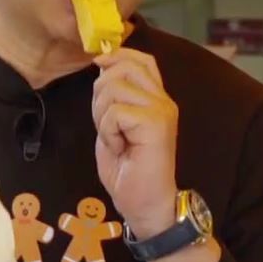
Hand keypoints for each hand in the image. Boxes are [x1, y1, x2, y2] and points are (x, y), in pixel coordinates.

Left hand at [90, 48, 181, 239]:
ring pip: (114, 88)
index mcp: (156, 98)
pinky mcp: (156, 123)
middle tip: (106, 123)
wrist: (147, 205)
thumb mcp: (115, 126)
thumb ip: (112, 98)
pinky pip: (115, 112)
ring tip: (115, 139)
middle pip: (124, 67)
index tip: (99, 67)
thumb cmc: (129, 171)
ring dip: (102, 116)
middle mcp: (163, 99)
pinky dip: (108, 132)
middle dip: (101, 92)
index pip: (140, 59)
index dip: (116, 56)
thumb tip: (102, 67)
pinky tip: (119, 148)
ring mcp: (162, 110)